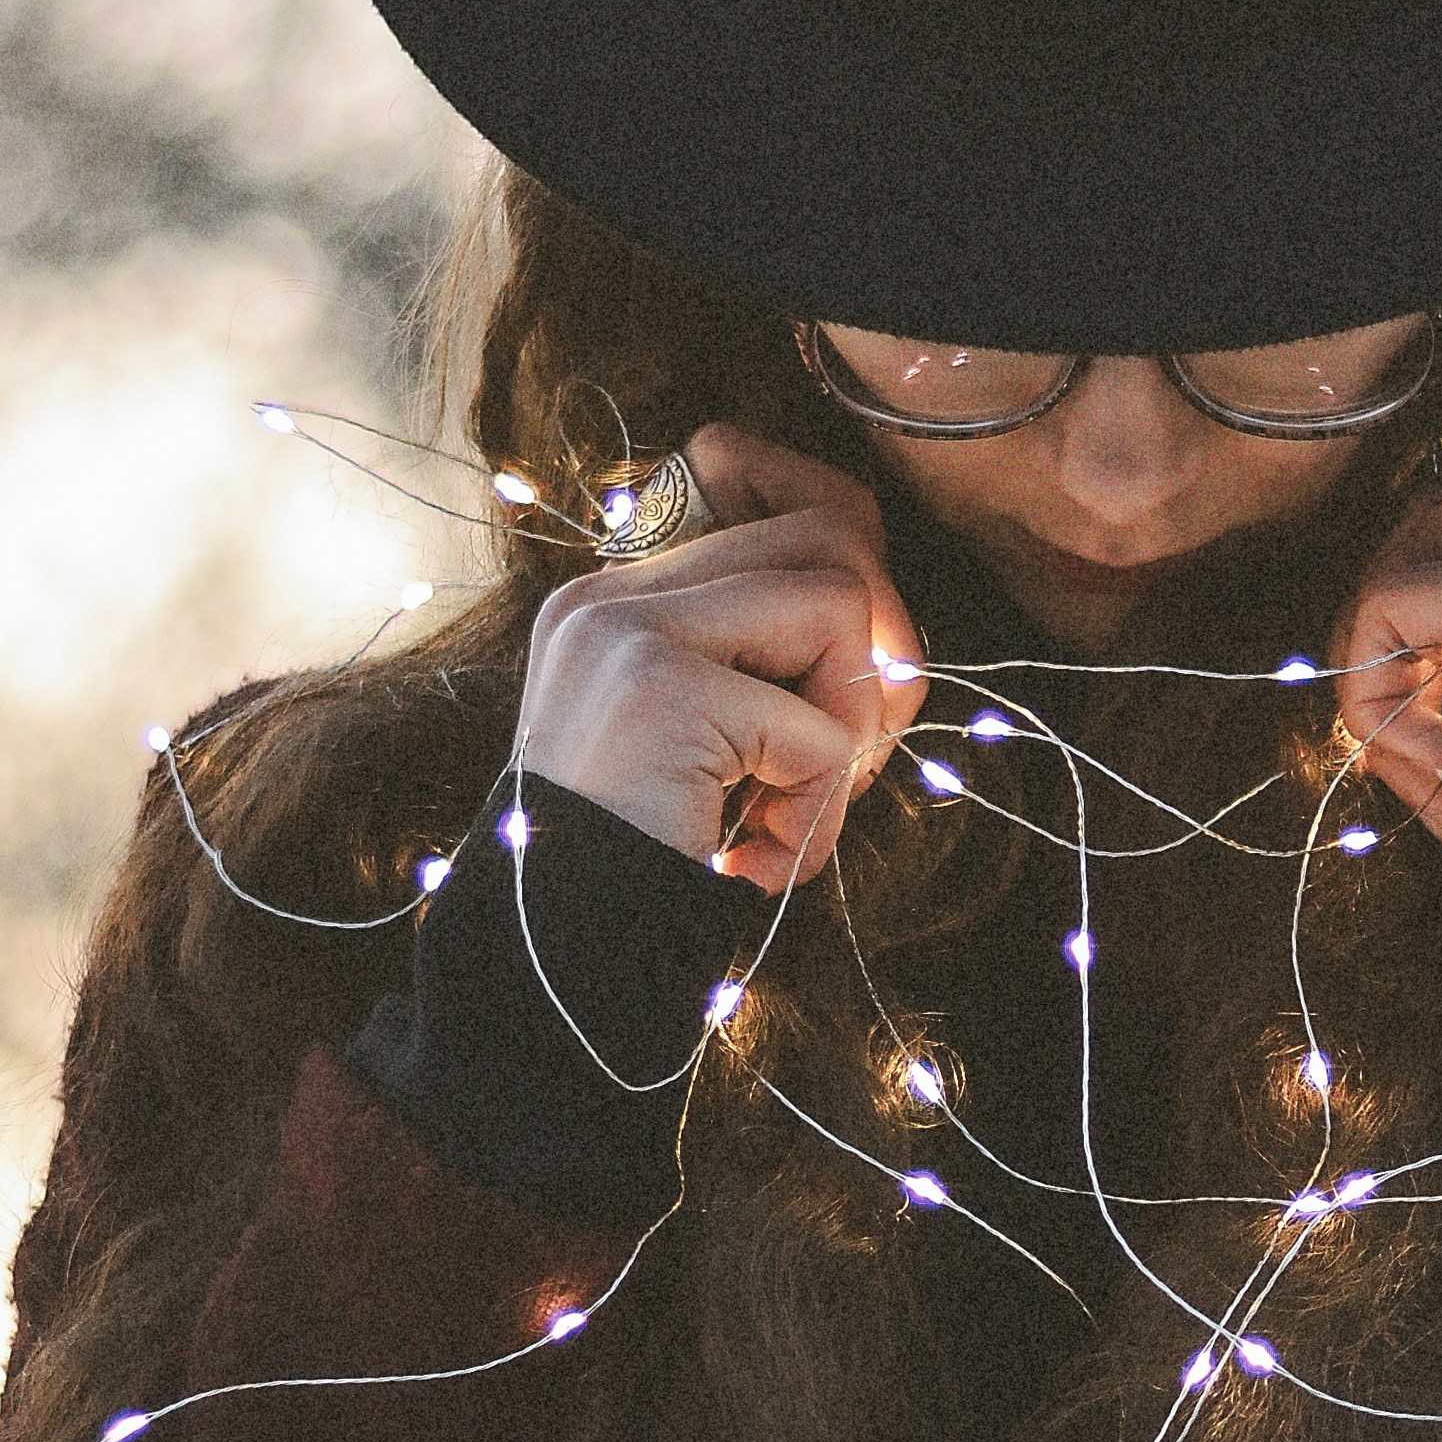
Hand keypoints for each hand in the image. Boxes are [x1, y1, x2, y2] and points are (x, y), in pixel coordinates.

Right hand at [514, 427, 929, 885]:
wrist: (552, 963)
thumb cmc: (647, 865)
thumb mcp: (708, 746)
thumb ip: (765, 668)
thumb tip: (889, 636)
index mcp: (617, 597)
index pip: (756, 479)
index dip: (849, 563)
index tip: (858, 671)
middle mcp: (613, 594)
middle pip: (825, 531)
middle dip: (879, 643)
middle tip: (853, 750)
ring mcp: (629, 629)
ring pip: (839, 601)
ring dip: (853, 724)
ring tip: (796, 807)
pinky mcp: (663, 688)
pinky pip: (821, 728)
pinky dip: (820, 809)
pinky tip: (762, 863)